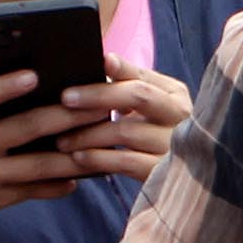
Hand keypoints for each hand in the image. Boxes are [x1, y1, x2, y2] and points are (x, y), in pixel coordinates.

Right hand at [0, 75, 92, 242]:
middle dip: (65, 117)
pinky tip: (77, 179)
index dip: (5, 86)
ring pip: (37, 167)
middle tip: (97, 105)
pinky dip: (55, 185)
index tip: (33, 75)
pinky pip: (30, 193)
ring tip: (100, 144)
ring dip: (72, 156)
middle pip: (24, 130)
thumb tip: (21, 92)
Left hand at [46, 61, 191, 185]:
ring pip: (126, 131)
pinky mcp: (162, 173)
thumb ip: (127, 83)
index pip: (143, 75)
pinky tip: (78, 157)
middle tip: (65, 98)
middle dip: (98, 95)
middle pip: (138, 96)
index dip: (119, 69)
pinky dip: (98, 158)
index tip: (94, 63)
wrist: (177, 182)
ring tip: (61, 139)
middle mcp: (181, 116)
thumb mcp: (146, 109)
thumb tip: (103, 59)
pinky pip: (125, 162)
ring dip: (88, 134)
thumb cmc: (150, 135)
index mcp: (174, 95)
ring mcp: (174, 146)